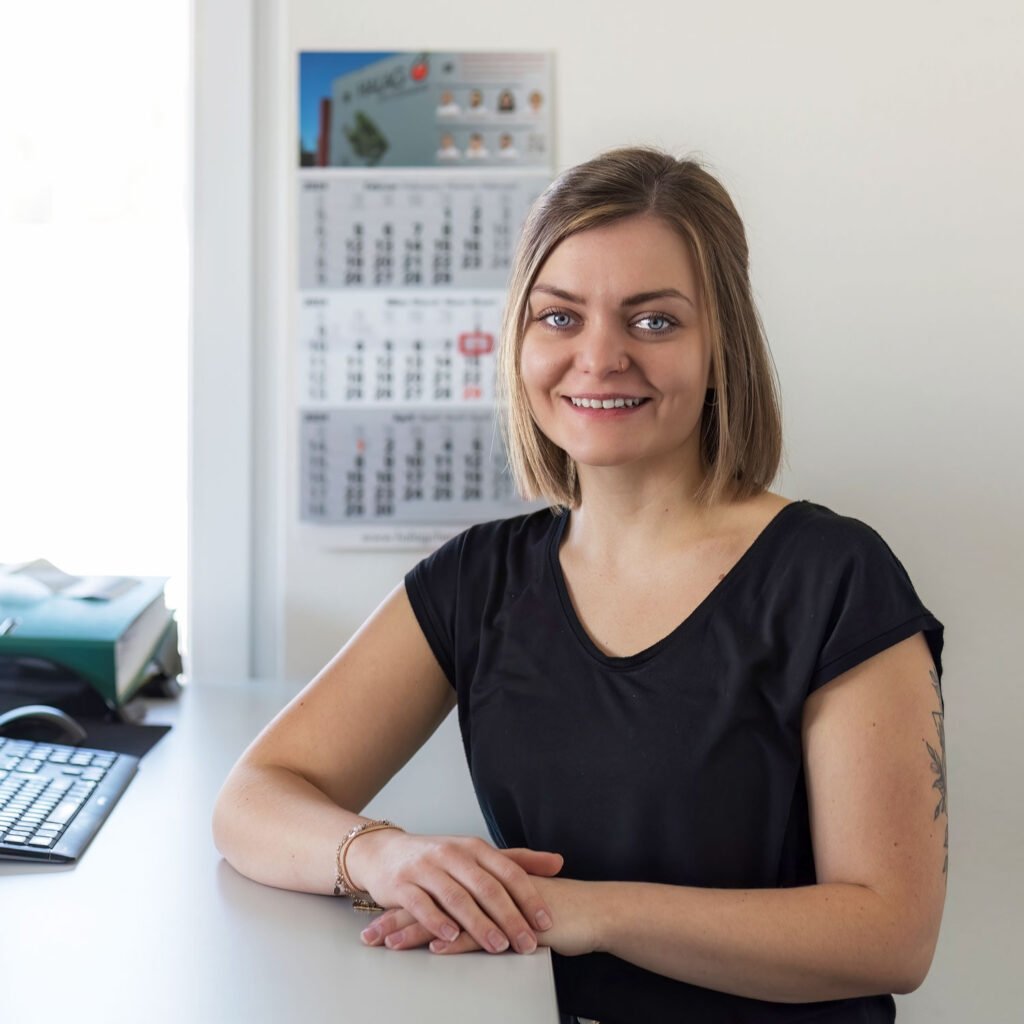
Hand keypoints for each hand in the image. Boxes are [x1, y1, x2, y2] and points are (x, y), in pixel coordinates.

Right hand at [362, 870, 598, 959]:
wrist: (383, 852)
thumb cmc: (436, 857)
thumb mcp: (477, 853)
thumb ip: (516, 860)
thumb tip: (558, 861)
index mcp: (474, 847)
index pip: (508, 871)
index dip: (528, 896)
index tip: (546, 921)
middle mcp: (452, 854)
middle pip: (486, 887)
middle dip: (509, 917)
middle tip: (526, 943)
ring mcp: (426, 868)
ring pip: (457, 897)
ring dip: (479, 923)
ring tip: (497, 946)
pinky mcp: (402, 885)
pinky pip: (422, 904)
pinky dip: (438, 921)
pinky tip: (452, 937)